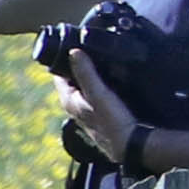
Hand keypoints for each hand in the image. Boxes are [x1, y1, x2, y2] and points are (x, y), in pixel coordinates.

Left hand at [38, 49, 140, 163]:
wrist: (130, 145)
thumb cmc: (112, 121)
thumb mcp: (98, 93)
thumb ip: (86, 73)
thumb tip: (73, 51)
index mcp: (68, 100)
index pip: (58, 74)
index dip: (63, 59)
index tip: (74, 44)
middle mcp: (74, 105)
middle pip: (73, 78)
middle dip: (80, 64)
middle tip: (91, 48)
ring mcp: (88, 109)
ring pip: (86, 85)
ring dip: (92, 73)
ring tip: (102, 57)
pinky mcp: (101, 112)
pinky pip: (97, 92)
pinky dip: (101, 82)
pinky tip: (113, 75)